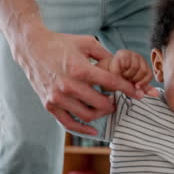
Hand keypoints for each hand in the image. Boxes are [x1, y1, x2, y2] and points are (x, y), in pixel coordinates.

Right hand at [14, 30, 142, 134]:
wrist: (32, 47)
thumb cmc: (62, 43)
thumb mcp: (87, 43)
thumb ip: (106, 55)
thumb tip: (124, 67)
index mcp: (81, 69)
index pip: (112, 84)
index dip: (129, 90)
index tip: (141, 94)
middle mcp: (69, 85)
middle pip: (101, 104)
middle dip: (114, 104)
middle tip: (118, 100)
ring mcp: (58, 97)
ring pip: (87, 115)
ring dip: (101, 114)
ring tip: (106, 107)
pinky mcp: (49, 104)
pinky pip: (68, 123)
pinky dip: (82, 129)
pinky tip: (93, 130)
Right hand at [101, 49, 158, 96]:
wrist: (101, 73)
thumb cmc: (117, 78)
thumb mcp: (132, 83)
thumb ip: (143, 88)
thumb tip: (156, 93)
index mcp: (141, 62)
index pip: (148, 75)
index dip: (142, 83)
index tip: (134, 86)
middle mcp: (136, 55)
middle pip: (143, 72)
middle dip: (133, 80)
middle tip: (124, 79)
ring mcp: (129, 53)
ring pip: (134, 71)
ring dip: (125, 77)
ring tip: (119, 75)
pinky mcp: (120, 55)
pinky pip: (126, 69)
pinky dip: (119, 75)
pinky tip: (114, 74)